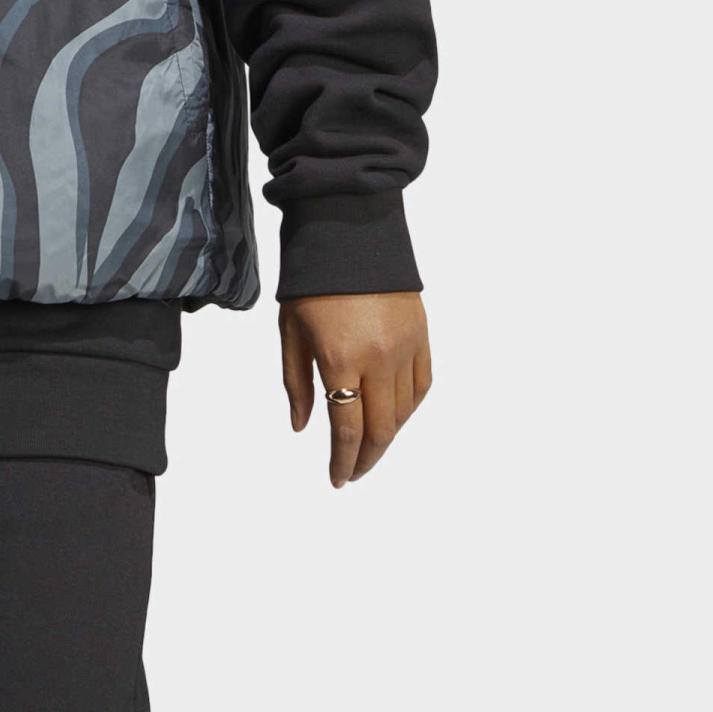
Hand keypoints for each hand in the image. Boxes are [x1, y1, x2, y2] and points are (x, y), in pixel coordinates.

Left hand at [280, 292, 430, 487]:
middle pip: (379, 429)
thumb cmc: (311, 282)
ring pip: (403, 413)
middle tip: (353, 473)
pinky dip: (408, 409)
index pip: (346, 428)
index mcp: (339, 356)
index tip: (336, 479)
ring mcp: (404, 347)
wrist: (349, 232)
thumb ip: (296, 382)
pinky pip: (421, 387)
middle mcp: (378, 357)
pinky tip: (393, 417)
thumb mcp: (290, 330)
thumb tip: (302, 427)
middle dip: (365, 459)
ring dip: (386, 438)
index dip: (342, 461)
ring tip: (369, 448)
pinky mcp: (422, 335)